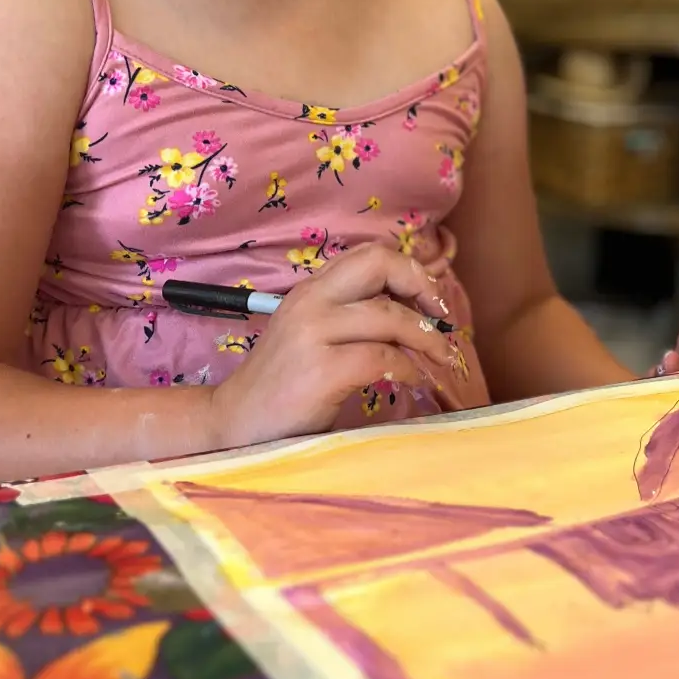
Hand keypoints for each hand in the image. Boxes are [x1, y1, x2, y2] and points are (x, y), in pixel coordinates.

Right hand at [205, 244, 466, 450]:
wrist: (235, 425)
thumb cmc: (283, 386)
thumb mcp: (313, 337)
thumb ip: (349, 317)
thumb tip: (413, 311)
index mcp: (311, 290)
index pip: (368, 254)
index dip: (408, 269)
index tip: (429, 299)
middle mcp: (311, 301)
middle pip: (380, 263)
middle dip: (422, 285)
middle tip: (443, 317)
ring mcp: (313, 333)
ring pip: (390, 315)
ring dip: (428, 338)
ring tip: (442, 358)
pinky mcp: (321, 370)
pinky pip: (383, 358)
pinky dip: (409, 370)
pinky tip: (413, 382)